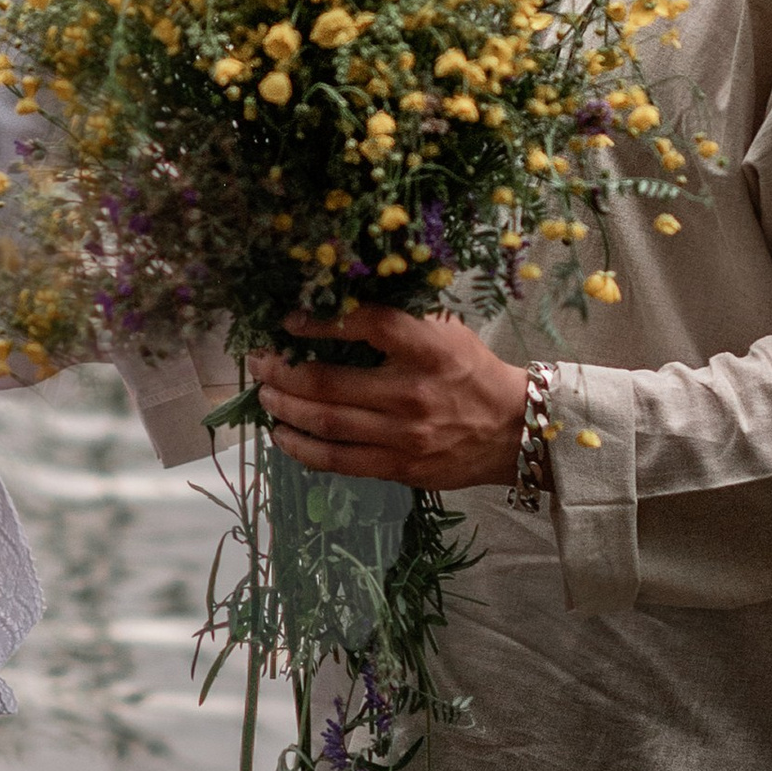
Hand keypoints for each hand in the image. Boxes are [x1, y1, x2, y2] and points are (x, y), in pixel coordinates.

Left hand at [249, 302, 530, 488]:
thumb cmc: (470, 371)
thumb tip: (337, 302)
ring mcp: (404, 436)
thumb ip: (399, 318)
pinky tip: (282, 435)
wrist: (512, 429)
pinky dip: (302, 448)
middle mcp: (412, 393)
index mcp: (428, 350)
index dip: (320, 321)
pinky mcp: (400, 468)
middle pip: (328, 383)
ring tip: (265, 395)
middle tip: (258, 362)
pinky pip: (338, 461)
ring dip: (284, 408)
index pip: (367, 325)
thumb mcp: (446, 332)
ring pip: (326, 424)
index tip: (288, 320)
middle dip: (282, 372)